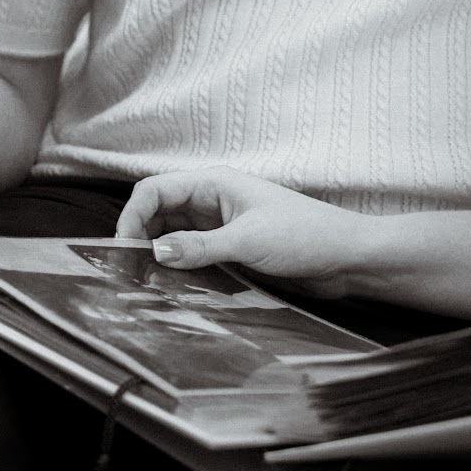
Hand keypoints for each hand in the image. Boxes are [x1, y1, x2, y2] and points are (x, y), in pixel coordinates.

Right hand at [114, 169, 371, 296]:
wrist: (348, 257)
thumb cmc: (306, 236)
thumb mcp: (248, 241)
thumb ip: (200, 247)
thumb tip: (156, 251)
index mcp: (215, 184)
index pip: (156, 190)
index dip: (133, 216)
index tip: (123, 249)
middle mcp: (214, 202)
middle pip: (160, 212)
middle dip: (141, 236)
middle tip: (129, 271)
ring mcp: (222, 226)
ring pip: (175, 235)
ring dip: (160, 254)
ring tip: (147, 282)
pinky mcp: (233, 249)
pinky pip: (194, 254)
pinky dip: (180, 267)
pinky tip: (174, 286)